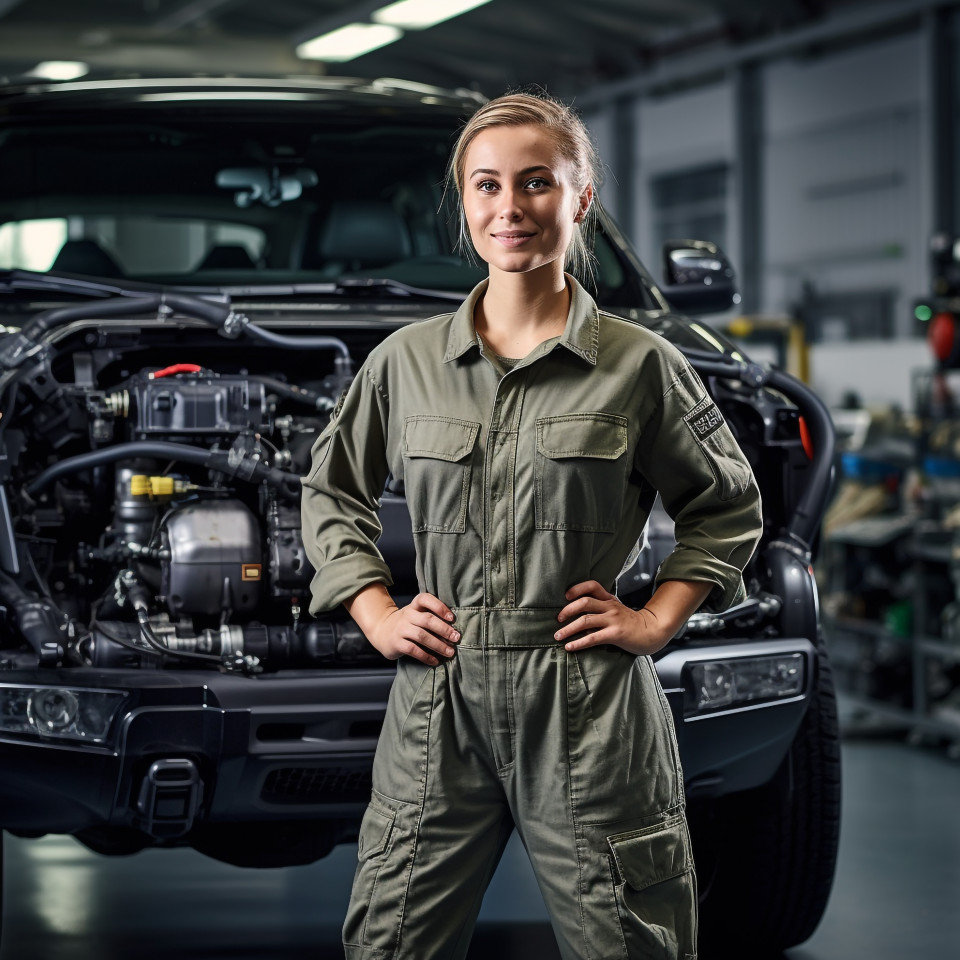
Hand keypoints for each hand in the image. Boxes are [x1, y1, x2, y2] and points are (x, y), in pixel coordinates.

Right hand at [367, 592, 460, 666]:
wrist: (380, 630)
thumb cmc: (405, 623)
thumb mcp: (415, 614)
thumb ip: (430, 616)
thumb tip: (453, 630)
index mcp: (414, 606)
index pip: (425, 599)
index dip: (439, 607)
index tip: (452, 618)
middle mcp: (407, 615)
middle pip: (427, 620)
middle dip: (444, 629)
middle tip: (456, 638)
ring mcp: (401, 629)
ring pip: (422, 636)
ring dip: (438, 645)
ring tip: (450, 652)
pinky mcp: (397, 643)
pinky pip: (414, 650)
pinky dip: (426, 656)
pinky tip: (435, 661)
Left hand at [554, 580, 672, 655]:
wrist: (651, 632)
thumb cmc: (630, 622)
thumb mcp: (616, 609)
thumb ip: (600, 608)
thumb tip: (578, 615)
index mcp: (610, 599)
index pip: (592, 585)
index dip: (577, 588)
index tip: (566, 596)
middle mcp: (610, 607)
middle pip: (584, 602)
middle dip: (567, 610)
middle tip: (557, 619)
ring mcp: (613, 620)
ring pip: (585, 621)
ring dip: (568, 629)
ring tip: (557, 636)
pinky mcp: (615, 634)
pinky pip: (592, 638)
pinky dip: (578, 643)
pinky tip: (570, 647)